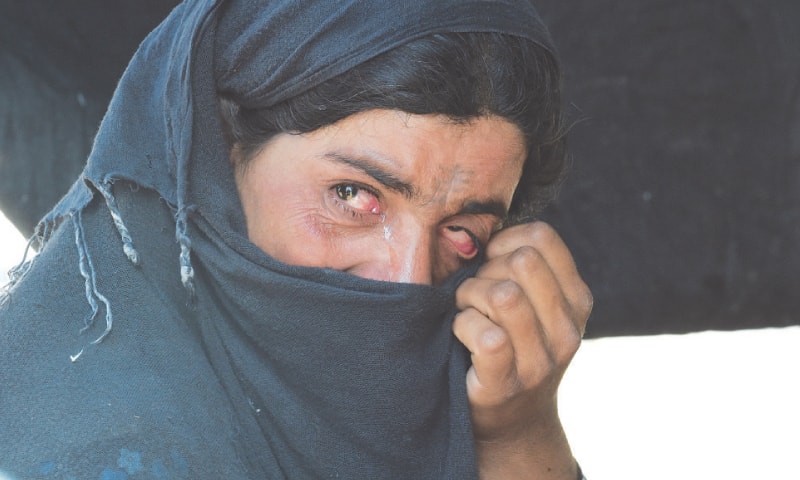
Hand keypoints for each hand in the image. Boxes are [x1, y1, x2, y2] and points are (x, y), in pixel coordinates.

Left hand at [453, 222, 591, 478]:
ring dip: (470, 296)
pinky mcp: (507, 383)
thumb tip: (488, 229)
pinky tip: (462, 335)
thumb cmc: (514, 348)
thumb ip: (525, 269)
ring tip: (466, 311)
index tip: (491, 262)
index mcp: (576, 300)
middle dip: (486, 270)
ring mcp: (540, 361)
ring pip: (502, 294)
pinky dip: (462, 326)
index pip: (542, 237)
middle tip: (475, 293)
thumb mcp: (537, 308)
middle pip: (521, 262)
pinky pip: (485, 334)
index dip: (505, 240)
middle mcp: (567, 329)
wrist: (513, 423)